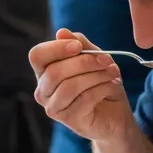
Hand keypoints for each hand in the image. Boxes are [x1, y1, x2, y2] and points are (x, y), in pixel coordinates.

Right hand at [30, 28, 134, 142]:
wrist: (115, 114)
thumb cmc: (100, 83)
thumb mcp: (94, 58)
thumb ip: (80, 44)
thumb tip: (61, 32)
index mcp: (44, 72)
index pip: (37, 56)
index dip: (56, 48)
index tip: (79, 47)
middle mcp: (43, 91)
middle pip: (55, 72)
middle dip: (84, 62)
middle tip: (107, 60)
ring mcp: (53, 107)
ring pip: (70, 86)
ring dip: (96, 76)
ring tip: (113, 72)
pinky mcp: (68, 119)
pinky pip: (84, 98)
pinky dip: (102, 88)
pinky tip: (113, 85)